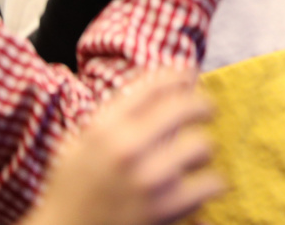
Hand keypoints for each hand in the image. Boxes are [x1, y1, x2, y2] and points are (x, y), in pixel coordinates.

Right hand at [26, 69, 222, 224]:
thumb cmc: (72, 192)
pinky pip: (211, 183)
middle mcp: (126, 149)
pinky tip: (203, 186)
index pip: (154, 85)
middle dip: (203, 106)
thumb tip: (165, 84)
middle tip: (208, 111)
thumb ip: (117, 117)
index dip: (179, 75)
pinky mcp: (165, 209)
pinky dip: (211, 184)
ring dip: (203, 151)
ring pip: (203, 145)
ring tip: (196, 158)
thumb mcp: (79, 146)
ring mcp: (147, 180)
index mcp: (103, 129)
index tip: (190, 75)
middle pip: (187, 108)